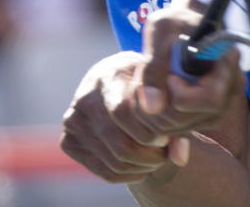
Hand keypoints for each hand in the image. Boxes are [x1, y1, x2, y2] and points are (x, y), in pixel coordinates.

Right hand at [61, 51, 188, 182]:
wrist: (114, 80)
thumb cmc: (145, 85)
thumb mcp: (162, 89)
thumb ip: (174, 119)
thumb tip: (180, 157)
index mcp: (110, 74)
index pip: (125, 112)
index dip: (153, 132)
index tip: (168, 134)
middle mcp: (86, 96)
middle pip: (123, 146)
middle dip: (152, 155)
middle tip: (164, 149)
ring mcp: (73, 120)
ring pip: (117, 162)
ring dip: (144, 166)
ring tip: (156, 155)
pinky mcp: (68, 141)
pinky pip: (106, 172)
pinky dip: (130, 174)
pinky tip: (141, 164)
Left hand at [135, 4, 245, 140]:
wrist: (184, 26)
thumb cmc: (175, 22)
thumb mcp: (161, 31)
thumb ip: (153, 67)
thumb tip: (151, 107)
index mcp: (228, 61)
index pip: (210, 98)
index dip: (182, 95)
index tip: (168, 77)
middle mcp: (232, 87)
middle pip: (194, 118)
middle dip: (161, 107)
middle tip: (145, 85)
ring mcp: (222, 104)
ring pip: (184, 128)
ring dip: (156, 114)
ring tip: (147, 87)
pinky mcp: (207, 114)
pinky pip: (180, 129)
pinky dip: (160, 118)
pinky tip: (153, 96)